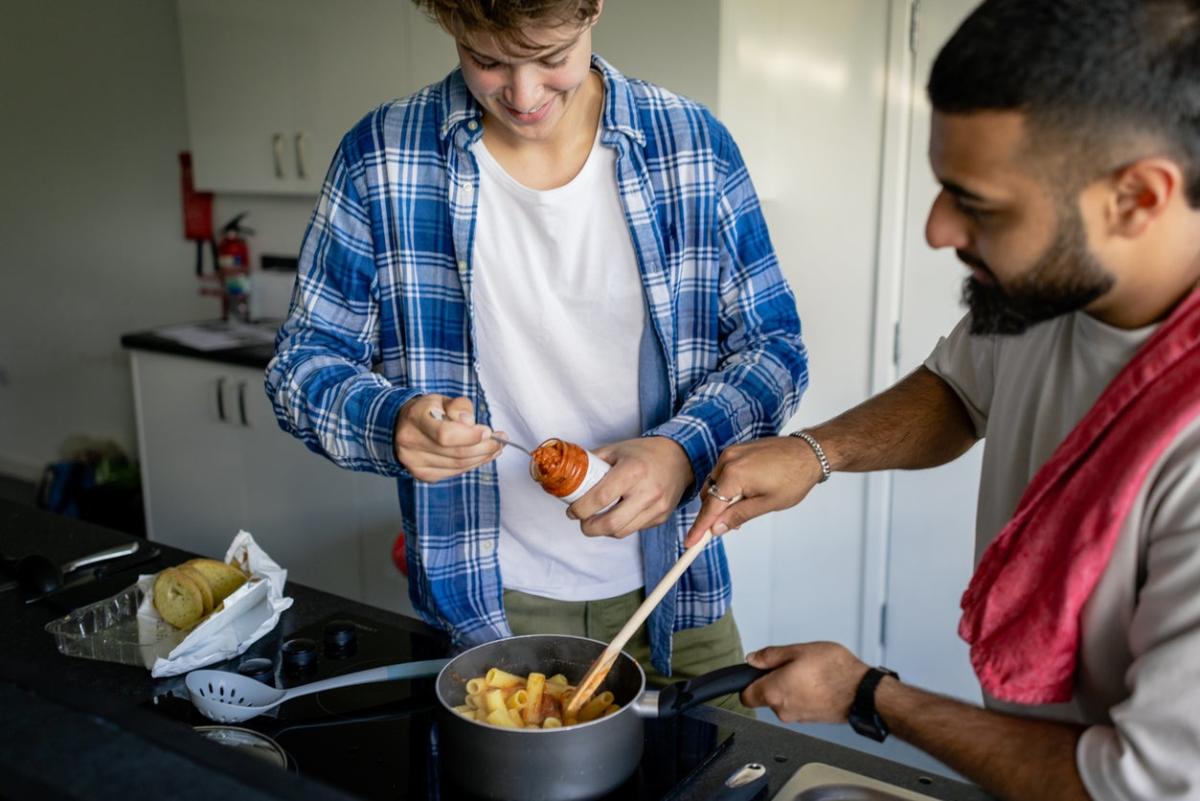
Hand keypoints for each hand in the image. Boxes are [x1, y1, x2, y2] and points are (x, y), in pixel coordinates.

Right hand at [393, 395, 501, 481]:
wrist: (402, 425)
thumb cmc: (427, 411)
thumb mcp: (443, 399)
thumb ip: (459, 406)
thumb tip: (469, 422)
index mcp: (415, 418)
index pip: (445, 434)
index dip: (470, 436)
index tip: (488, 431)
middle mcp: (410, 442)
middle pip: (455, 452)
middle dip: (484, 448)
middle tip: (500, 441)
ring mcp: (414, 462)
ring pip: (457, 465)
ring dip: (482, 458)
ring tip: (496, 448)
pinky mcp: (422, 474)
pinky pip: (454, 472)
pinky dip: (471, 465)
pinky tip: (481, 456)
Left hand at [566, 436, 694, 538]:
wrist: (680, 457)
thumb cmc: (644, 452)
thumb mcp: (616, 449)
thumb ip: (591, 462)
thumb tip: (567, 473)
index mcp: (632, 471)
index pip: (600, 498)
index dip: (580, 509)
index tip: (572, 510)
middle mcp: (647, 491)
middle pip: (611, 524)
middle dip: (589, 528)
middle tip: (582, 521)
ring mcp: (657, 507)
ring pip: (622, 531)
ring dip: (604, 530)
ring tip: (596, 520)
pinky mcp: (662, 517)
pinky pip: (635, 529)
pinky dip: (621, 526)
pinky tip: (617, 514)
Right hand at [684, 435, 824, 546]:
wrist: (809, 452)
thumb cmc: (794, 477)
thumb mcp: (767, 504)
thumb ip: (738, 516)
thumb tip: (717, 528)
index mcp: (733, 474)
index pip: (710, 507)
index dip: (700, 528)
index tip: (691, 542)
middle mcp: (727, 460)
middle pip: (708, 494)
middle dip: (713, 513)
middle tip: (726, 528)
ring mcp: (731, 452)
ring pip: (715, 483)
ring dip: (722, 499)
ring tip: (742, 510)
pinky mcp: (737, 450)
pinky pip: (723, 472)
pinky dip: (728, 486)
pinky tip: (744, 495)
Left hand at [741, 642, 869, 723]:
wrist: (862, 692)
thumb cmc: (835, 671)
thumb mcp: (798, 650)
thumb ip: (770, 656)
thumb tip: (753, 659)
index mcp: (774, 692)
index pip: (745, 696)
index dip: (747, 683)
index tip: (754, 673)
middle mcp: (783, 710)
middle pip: (765, 697)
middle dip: (772, 681)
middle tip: (789, 665)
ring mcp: (797, 717)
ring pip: (783, 701)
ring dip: (789, 687)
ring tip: (807, 672)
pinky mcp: (811, 720)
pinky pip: (798, 706)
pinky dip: (802, 695)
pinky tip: (816, 683)